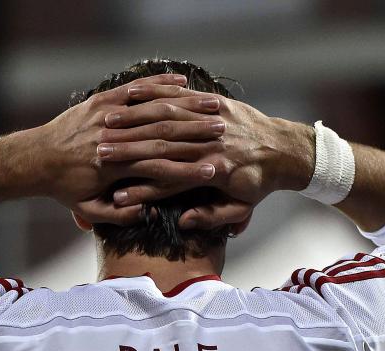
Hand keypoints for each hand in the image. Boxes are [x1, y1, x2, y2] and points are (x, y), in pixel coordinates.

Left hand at [29, 75, 225, 224]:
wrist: (34, 158)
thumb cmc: (63, 189)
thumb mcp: (88, 210)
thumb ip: (118, 215)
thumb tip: (146, 214)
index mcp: (116, 170)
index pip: (160, 170)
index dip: (189, 171)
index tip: (216, 172)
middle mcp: (116, 140)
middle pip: (164, 136)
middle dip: (197, 134)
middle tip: (226, 132)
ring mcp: (108, 116)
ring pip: (153, 109)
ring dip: (186, 106)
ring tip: (214, 106)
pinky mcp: (102, 101)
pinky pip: (135, 89)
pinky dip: (159, 84)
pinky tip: (183, 81)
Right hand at [97, 85, 315, 228]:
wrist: (285, 150)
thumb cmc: (259, 184)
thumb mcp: (240, 208)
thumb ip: (211, 216)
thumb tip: (183, 221)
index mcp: (215, 173)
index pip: (170, 182)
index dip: (142, 190)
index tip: (117, 196)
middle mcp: (212, 145)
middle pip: (162, 148)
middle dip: (129, 151)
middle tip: (98, 155)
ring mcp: (214, 121)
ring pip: (169, 119)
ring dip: (136, 122)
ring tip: (108, 127)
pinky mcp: (217, 104)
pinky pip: (184, 98)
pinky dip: (158, 96)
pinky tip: (133, 100)